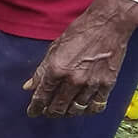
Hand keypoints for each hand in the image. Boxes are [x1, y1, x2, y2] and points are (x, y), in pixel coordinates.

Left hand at [24, 0, 137, 117]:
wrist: (108, 24)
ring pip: (76, 110)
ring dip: (68, 112)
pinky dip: (88, 110)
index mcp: (56, 69)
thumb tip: (29, 87)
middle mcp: (73, 80)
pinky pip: (96, 106)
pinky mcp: (107, 84)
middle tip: (47, 111)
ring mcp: (91, 83)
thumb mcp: (54, 48)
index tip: (33, 112)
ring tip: (64, 110)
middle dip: (50, 112)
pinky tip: (83, 108)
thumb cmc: (80, 32)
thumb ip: (41, 70)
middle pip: (58, 107)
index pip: (41, 97)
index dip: (35, 108)